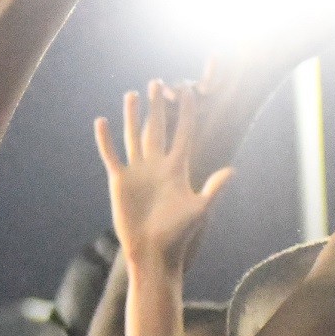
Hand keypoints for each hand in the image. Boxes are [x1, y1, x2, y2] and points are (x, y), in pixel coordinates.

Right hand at [96, 82, 233, 271]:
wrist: (153, 253)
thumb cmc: (178, 236)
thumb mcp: (198, 210)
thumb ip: (213, 189)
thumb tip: (232, 170)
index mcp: (178, 168)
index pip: (183, 133)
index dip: (186, 112)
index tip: (187, 91)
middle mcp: (157, 165)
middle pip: (158, 128)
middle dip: (158, 106)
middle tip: (157, 82)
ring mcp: (138, 171)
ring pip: (134, 136)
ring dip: (132, 115)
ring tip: (132, 94)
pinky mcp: (120, 181)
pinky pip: (111, 154)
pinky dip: (106, 139)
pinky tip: (102, 121)